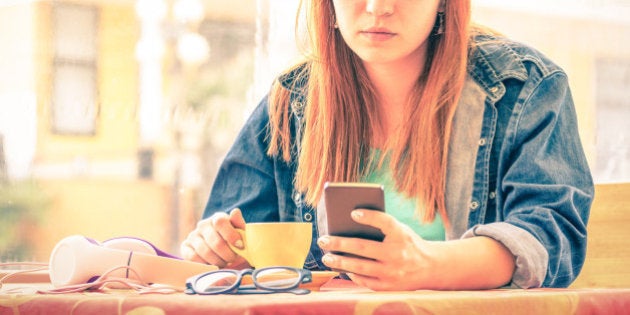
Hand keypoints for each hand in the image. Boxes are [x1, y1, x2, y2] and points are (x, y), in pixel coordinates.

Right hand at [180, 208, 248, 267]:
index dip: (231, 235)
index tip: (240, 246)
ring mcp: (193, 236)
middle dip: (228, 254)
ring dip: (218, 261)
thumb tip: (235, 212)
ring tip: (224, 263)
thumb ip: (238, 223)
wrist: (219, 250)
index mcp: (217, 218)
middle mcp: (203, 225)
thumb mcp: (239, 232)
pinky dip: (205, 264)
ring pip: (205, 252)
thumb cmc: (232, 240)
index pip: (220, 222)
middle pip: (215, 242)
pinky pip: (193, 258)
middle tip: (233, 259)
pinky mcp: (185, 247)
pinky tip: (213, 265)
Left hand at [317, 209, 438, 290]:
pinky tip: (343, 269)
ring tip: (327, 257)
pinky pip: (366, 281)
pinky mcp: (390, 287)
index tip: (353, 212)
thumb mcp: (401, 230)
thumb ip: (382, 226)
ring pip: (360, 267)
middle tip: (323, 240)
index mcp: (402, 235)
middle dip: (339, 243)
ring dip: (340, 262)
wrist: (430, 267)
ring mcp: (393, 273)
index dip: (370, 217)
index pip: (386, 222)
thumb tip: (349, 223)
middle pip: (363, 247)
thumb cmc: (408, 243)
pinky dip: (352, 275)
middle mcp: (398, 254)